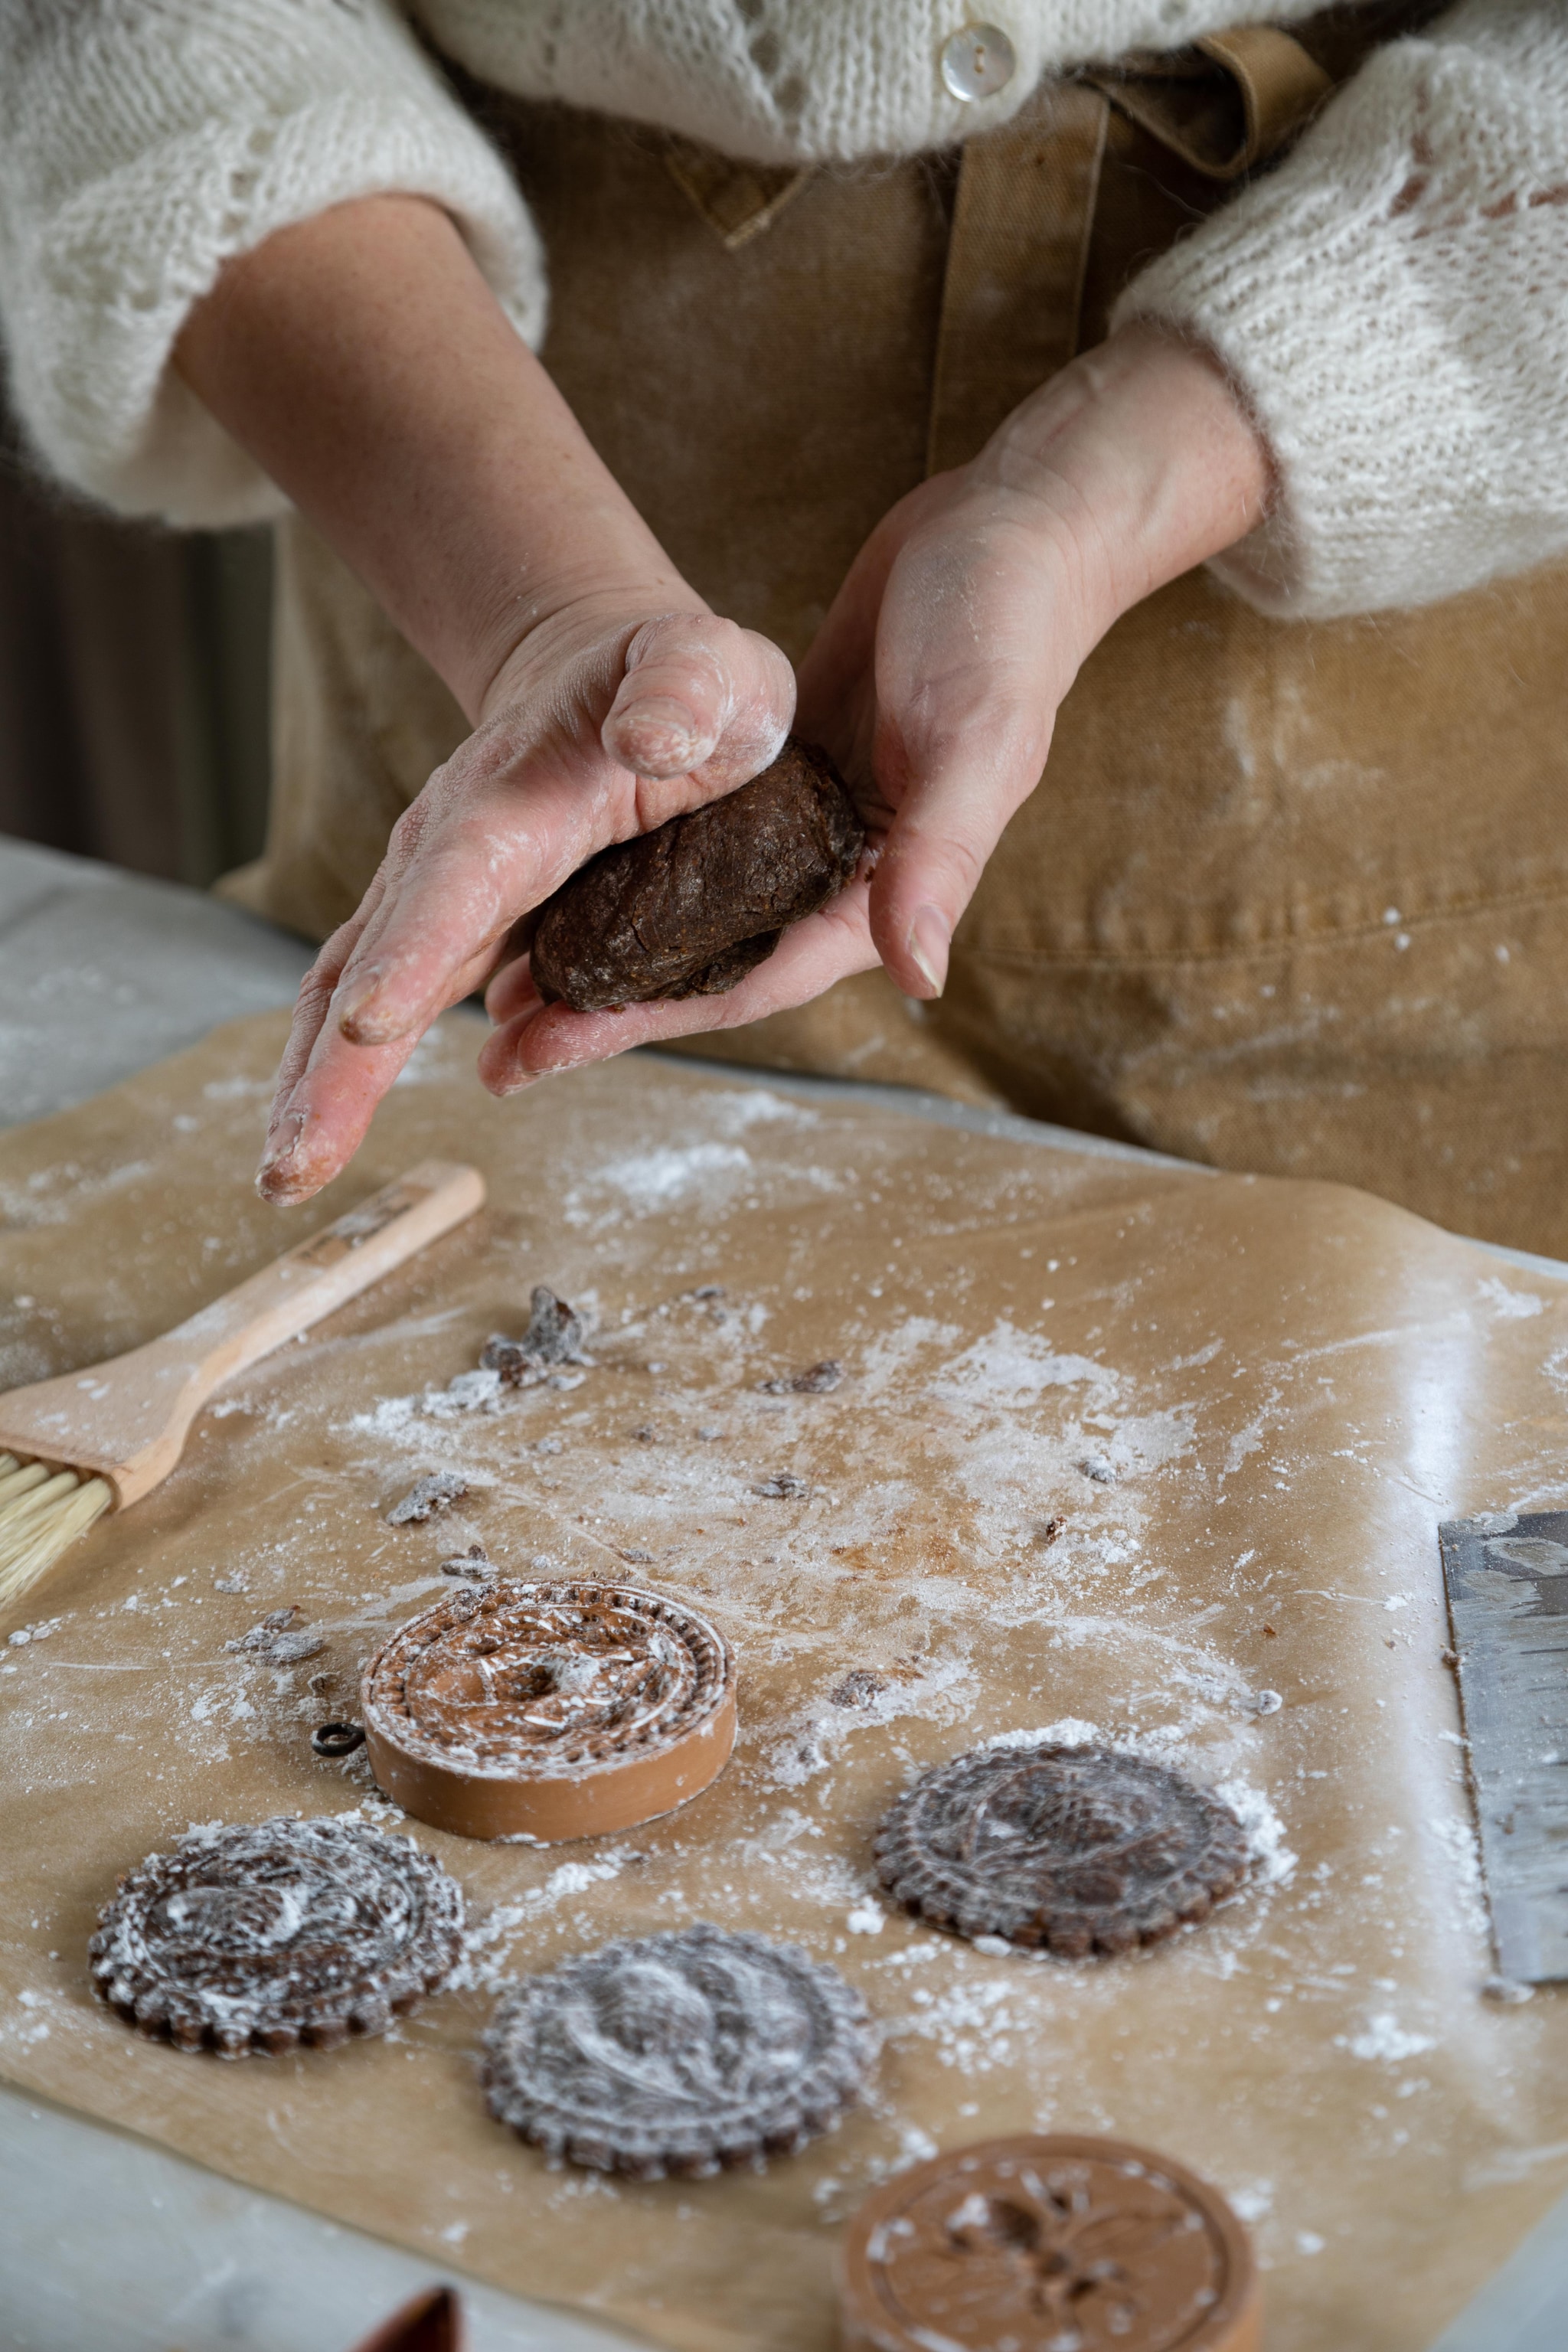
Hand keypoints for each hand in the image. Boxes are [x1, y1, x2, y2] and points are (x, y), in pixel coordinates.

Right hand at [257, 597, 792, 1200]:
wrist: (608, 676)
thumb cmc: (682, 684)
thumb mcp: (715, 671)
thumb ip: (688, 693)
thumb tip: (652, 739)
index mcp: (520, 800)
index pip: (462, 877)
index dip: (417, 949)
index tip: (373, 1024)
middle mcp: (456, 852)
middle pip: (381, 961)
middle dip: (337, 1066)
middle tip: (295, 1161)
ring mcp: (442, 897)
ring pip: (360, 995)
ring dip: (323, 1087)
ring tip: (289, 1172)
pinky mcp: (446, 934)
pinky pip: (382, 1004)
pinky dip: (347, 1071)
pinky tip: (323, 1139)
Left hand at [482, 323, 1271, 1088]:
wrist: (1010, 532)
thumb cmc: (1005, 631)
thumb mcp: (972, 742)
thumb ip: (940, 860)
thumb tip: (920, 977)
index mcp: (883, 891)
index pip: (750, 979)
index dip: (650, 1020)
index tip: (553, 1045)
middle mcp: (837, 878)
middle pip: (702, 967)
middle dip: (606, 1009)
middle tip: (498, 1045)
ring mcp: (804, 830)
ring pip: (685, 915)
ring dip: (603, 949)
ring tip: (503, 984)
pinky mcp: (781, 777)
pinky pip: (689, 842)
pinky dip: (625, 870)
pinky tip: (554, 880)